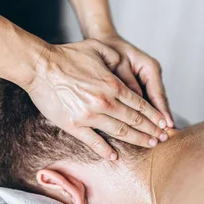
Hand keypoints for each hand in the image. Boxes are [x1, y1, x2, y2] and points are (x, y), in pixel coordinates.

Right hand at [25, 39, 168, 159]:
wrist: (40, 67)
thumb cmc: (66, 55)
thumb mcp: (97, 47)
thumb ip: (115, 57)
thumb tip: (125, 65)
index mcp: (113, 85)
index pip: (140, 105)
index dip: (155, 116)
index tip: (164, 124)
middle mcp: (105, 102)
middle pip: (135, 121)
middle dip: (151, 131)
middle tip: (163, 139)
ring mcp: (89, 116)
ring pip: (120, 132)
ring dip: (137, 140)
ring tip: (149, 145)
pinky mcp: (74, 126)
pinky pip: (94, 142)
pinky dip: (106, 151)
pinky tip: (115, 156)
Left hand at [95, 34, 173, 127]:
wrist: (104, 40)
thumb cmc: (110, 49)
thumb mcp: (118, 62)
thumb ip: (126, 81)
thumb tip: (136, 100)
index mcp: (149, 67)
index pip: (158, 93)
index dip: (161, 111)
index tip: (166, 125)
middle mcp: (151, 75)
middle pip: (158, 101)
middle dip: (161, 119)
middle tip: (164, 136)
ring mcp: (147, 80)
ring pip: (152, 103)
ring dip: (154, 119)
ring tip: (159, 136)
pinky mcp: (140, 85)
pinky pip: (144, 101)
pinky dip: (143, 114)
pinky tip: (144, 128)